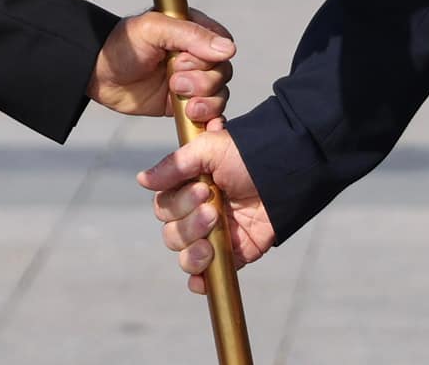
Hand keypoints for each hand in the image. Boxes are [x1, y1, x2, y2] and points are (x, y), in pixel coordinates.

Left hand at [88, 9, 233, 121]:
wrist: (97, 75)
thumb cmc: (122, 45)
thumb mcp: (153, 30)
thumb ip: (190, 35)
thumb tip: (229, 49)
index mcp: (192, 31)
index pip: (223, 44)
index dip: (210, 57)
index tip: (183, 60)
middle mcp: (196, 56)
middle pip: (222, 72)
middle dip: (203, 82)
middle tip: (175, 81)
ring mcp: (192, 81)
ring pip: (219, 94)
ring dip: (205, 101)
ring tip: (181, 99)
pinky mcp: (184, 104)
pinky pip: (209, 114)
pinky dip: (211, 120)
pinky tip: (203, 122)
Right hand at [137, 122, 274, 292]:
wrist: (287, 174)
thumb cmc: (248, 155)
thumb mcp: (209, 148)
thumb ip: (174, 164)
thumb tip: (142, 180)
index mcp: (188, 187)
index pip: (163, 206)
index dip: (178, 203)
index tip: (203, 190)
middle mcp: (197, 212)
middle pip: (171, 232)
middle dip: (190, 222)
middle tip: (214, 207)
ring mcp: (213, 234)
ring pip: (183, 253)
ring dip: (194, 247)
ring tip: (216, 228)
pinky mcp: (231, 253)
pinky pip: (205, 274)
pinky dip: (199, 279)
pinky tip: (201, 278)